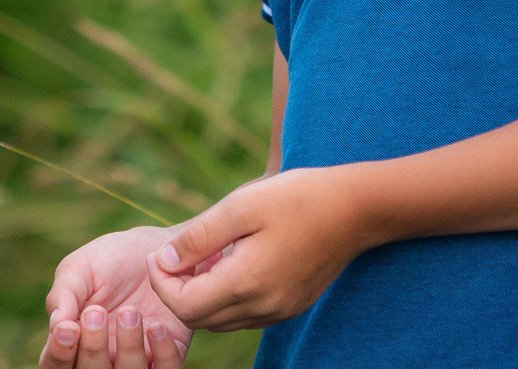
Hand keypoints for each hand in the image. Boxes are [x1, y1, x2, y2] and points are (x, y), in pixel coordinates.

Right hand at [39, 225, 191, 366]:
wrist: (154, 249)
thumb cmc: (108, 260)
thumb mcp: (78, 269)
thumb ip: (63, 296)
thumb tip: (56, 325)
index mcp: (73, 343)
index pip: (55, 366)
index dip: (59, 354)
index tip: (69, 328)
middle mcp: (102, 358)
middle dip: (92, 349)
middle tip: (97, 313)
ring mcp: (134, 360)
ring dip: (128, 349)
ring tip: (130, 312)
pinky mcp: (166, 354)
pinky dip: (162, 354)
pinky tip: (156, 325)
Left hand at [145, 167, 376, 332]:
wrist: (357, 208)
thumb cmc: (298, 198)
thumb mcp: (242, 205)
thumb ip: (199, 237)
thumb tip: (165, 260)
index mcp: (247, 282)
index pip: (183, 306)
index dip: (161, 283)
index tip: (160, 253)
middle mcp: (262, 307)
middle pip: (199, 319)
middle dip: (177, 290)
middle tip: (176, 254)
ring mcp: (279, 310)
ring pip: (221, 320)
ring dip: (201, 296)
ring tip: (203, 257)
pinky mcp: (290, 306)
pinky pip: (244, 315)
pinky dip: (226, 297)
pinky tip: (231, 263)